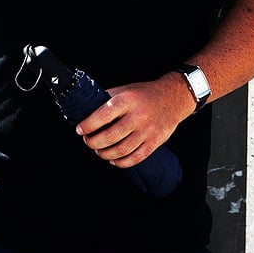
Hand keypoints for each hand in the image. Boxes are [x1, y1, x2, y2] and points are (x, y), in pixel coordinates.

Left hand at [75, 72, 194, 167]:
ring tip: (99, 151)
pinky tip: (113, 160)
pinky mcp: (155, 141)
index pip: (103, 115)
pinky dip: (121, 162)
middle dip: (94, 142)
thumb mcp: (126, 89)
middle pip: (110, 136)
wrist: (173, 98)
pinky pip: (135, 158)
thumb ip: (107, 98)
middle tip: (88, 141)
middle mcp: (138, 115)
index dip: (88, 125)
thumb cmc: (145, 94)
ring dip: (105, 154)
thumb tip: (86, 108)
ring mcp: (147, 130)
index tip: (80, 129)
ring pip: (121, 150)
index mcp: (128, 100)